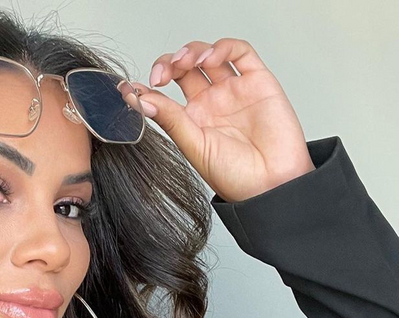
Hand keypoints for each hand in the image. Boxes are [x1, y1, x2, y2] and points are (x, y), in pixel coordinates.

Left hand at [125, 38, 315, 201]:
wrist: (272, 185)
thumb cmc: (236, 178)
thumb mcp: (195, 147)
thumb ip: (171, 120)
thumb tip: (140, 100)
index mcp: (194, 121)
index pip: (166, 94)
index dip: (148, 87)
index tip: (129, 89)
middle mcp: (212, 103)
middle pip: (185, 69)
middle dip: (169, 63)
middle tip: (160, 75)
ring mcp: (234, 90)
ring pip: (209, 56)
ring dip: (192, 51)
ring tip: (183, 63)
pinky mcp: (258, 81)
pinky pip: (239, 52)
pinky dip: (222, 47)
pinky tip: (208, 58)